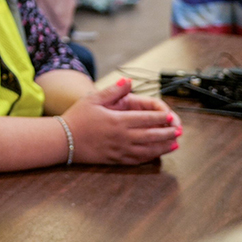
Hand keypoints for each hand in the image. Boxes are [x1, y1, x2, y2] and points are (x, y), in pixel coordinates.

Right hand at [61, 78, 181, 164]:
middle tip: (179, 130)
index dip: (162, 118)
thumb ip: (113, 91)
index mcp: (118, 121)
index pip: (147, 119)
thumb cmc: (77, 118)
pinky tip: (156, 154)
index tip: (172, 116)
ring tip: (174, 144)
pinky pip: (137, 160)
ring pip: (148, 150)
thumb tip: (129, 82)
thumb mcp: (93, 99)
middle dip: (168, 132)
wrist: (63, 140)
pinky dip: (150, 157)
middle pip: (152, 135)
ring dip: (163, 147)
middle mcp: (122, 137)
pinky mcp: (116, 160)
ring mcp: (120, 150)